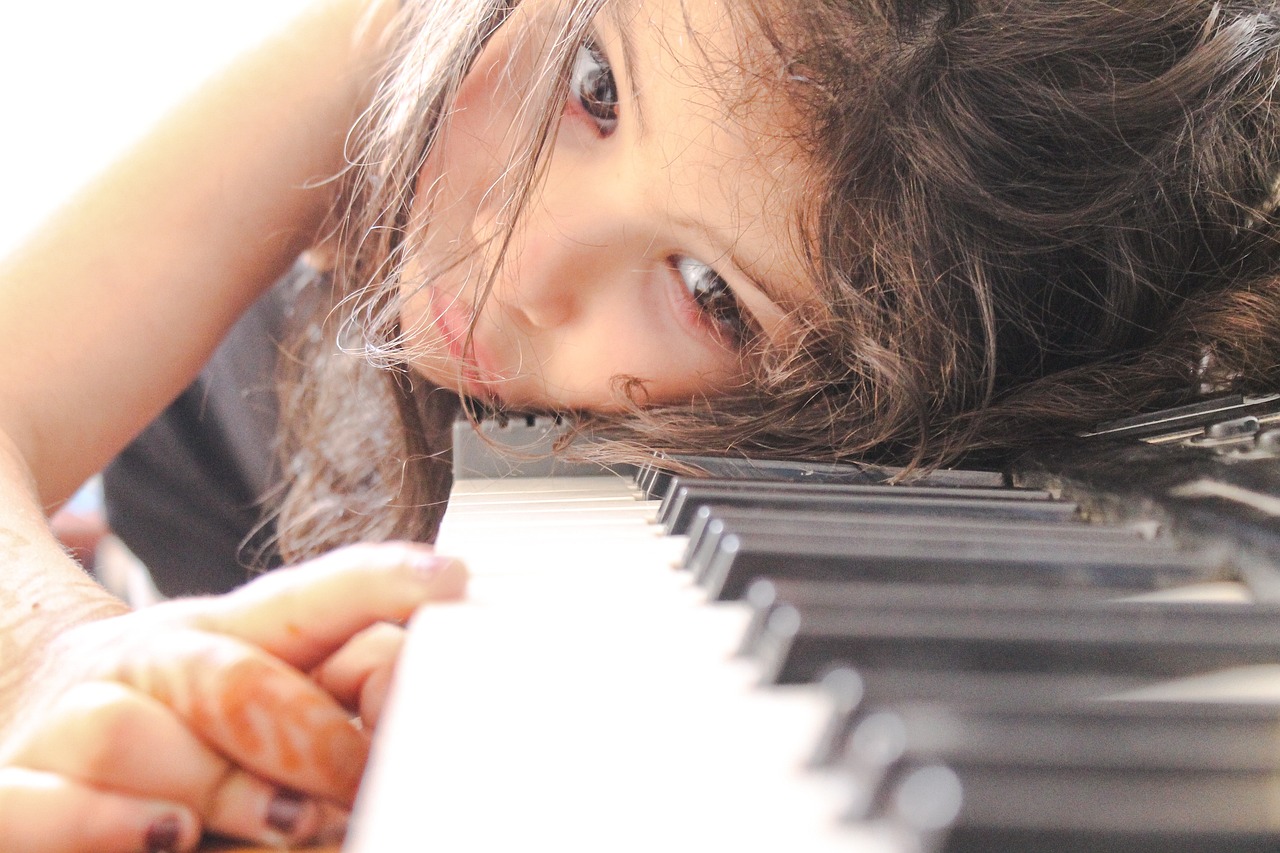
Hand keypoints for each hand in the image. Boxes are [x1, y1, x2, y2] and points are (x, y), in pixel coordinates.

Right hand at [0, 542, 465, 851]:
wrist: (31, 725)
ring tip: (285, 823)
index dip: (374, 585)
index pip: (304, 600)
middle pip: (228, 677)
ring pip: (126, 733)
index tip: (448, 579)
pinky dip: (102, 823)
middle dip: (305, 740)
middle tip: (354, 789)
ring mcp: (67, 725)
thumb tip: (424, 668)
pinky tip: (169, 836)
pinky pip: (34, 805)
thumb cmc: (177, 719)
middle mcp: (143, 663)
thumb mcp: (259, 680)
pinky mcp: (11, 790)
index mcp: (219, 630)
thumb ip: (336, 680)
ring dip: (214, 788)